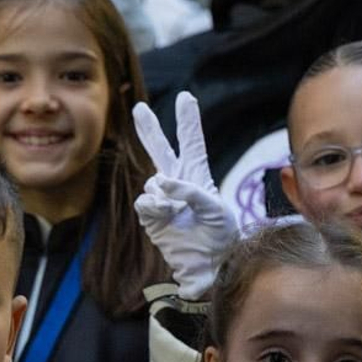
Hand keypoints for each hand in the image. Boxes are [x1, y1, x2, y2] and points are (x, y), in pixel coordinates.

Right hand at [132, 91, 238, 298]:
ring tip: (180, 211)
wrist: (210, 265)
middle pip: (161, 150)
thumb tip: (161, 182)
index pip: (192, 142)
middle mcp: (178, 183)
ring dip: (166, 195)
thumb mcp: (217, 210)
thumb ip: (191, 191)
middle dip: (150, 129)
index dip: (188, 120)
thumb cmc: (221, 236)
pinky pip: (146, 202)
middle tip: (140, 109)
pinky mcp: (152, 217)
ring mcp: (163, 199)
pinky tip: (167, 213)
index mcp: (198, 175)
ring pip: (153, 182)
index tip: (186, 97)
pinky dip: (156, 205)